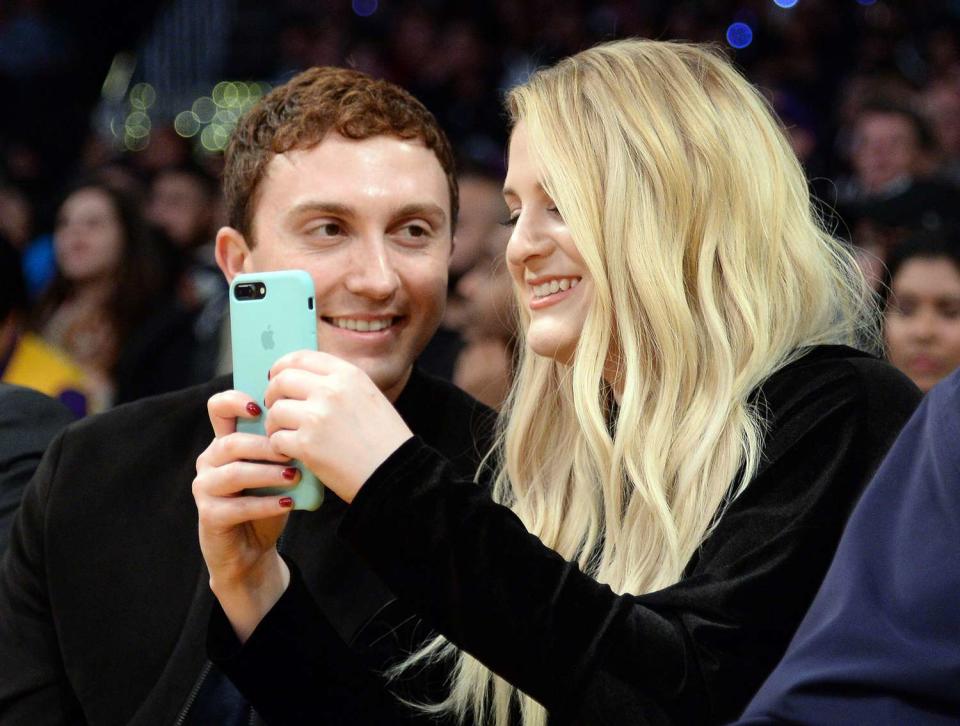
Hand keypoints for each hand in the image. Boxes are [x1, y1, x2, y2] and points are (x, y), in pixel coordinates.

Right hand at [193, 390, 296, 640]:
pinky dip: (265, 504)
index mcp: (226, 442)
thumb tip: (308, 430)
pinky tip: (288, 504)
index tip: (261, 407)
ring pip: (234, 472)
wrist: (253, 549)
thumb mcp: (279, 471)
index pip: (219, 408)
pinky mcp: (209, 515)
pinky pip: (237, 506)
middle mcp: (210, 460)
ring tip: (294, 477)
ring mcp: (205, 487)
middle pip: (232, 442)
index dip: (236, 401)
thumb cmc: (269, 502)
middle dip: (266, 445)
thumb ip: (284, 450)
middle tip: (293, 451)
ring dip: (267, 474)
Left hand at [264, 351, 413, 502]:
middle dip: (273, 395)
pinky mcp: (307, 445)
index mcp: (348, 374)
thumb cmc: (385, 440)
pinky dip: (279, 448)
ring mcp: (317, 417)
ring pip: (276, 411)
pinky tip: (291, 453)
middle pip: (282, 380)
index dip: (281, 367)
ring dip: (275, 424)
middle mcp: (331, 390)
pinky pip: (276, 439)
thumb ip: (338, 384)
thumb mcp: (368, 396)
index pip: (301, 358)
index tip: (277, 379)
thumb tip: (301, 381)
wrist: (396, 473)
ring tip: (286, 435)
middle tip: (276, 409)